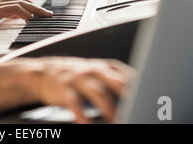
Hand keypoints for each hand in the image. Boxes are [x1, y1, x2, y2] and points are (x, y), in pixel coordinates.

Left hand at [0, 0, 52, 38]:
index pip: (14, 9)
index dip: (28, 14)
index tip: (39, 21)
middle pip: (18, 1)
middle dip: (35, 7)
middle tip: (48, 15)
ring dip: (28, 3)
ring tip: (39, 12)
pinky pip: (8, 2)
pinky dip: (19, 4)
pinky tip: (22, 12)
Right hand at [15, 58, 133, 123]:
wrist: (40, 74)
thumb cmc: (74, 78)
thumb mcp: (96, 75)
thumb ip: (116, 83)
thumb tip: (140, 96)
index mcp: (105, 67)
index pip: (128, 76)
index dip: (141, 87)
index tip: (152, 98)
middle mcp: (93, 70)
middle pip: (116, 81)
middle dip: (130, 96)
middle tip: (140, 107)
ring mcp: (77, 78)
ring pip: (97, 92)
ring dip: (109, 108)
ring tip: (117, 121)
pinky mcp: (63, 89)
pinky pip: (75, 102)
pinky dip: (82, 115)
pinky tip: (87, 124)